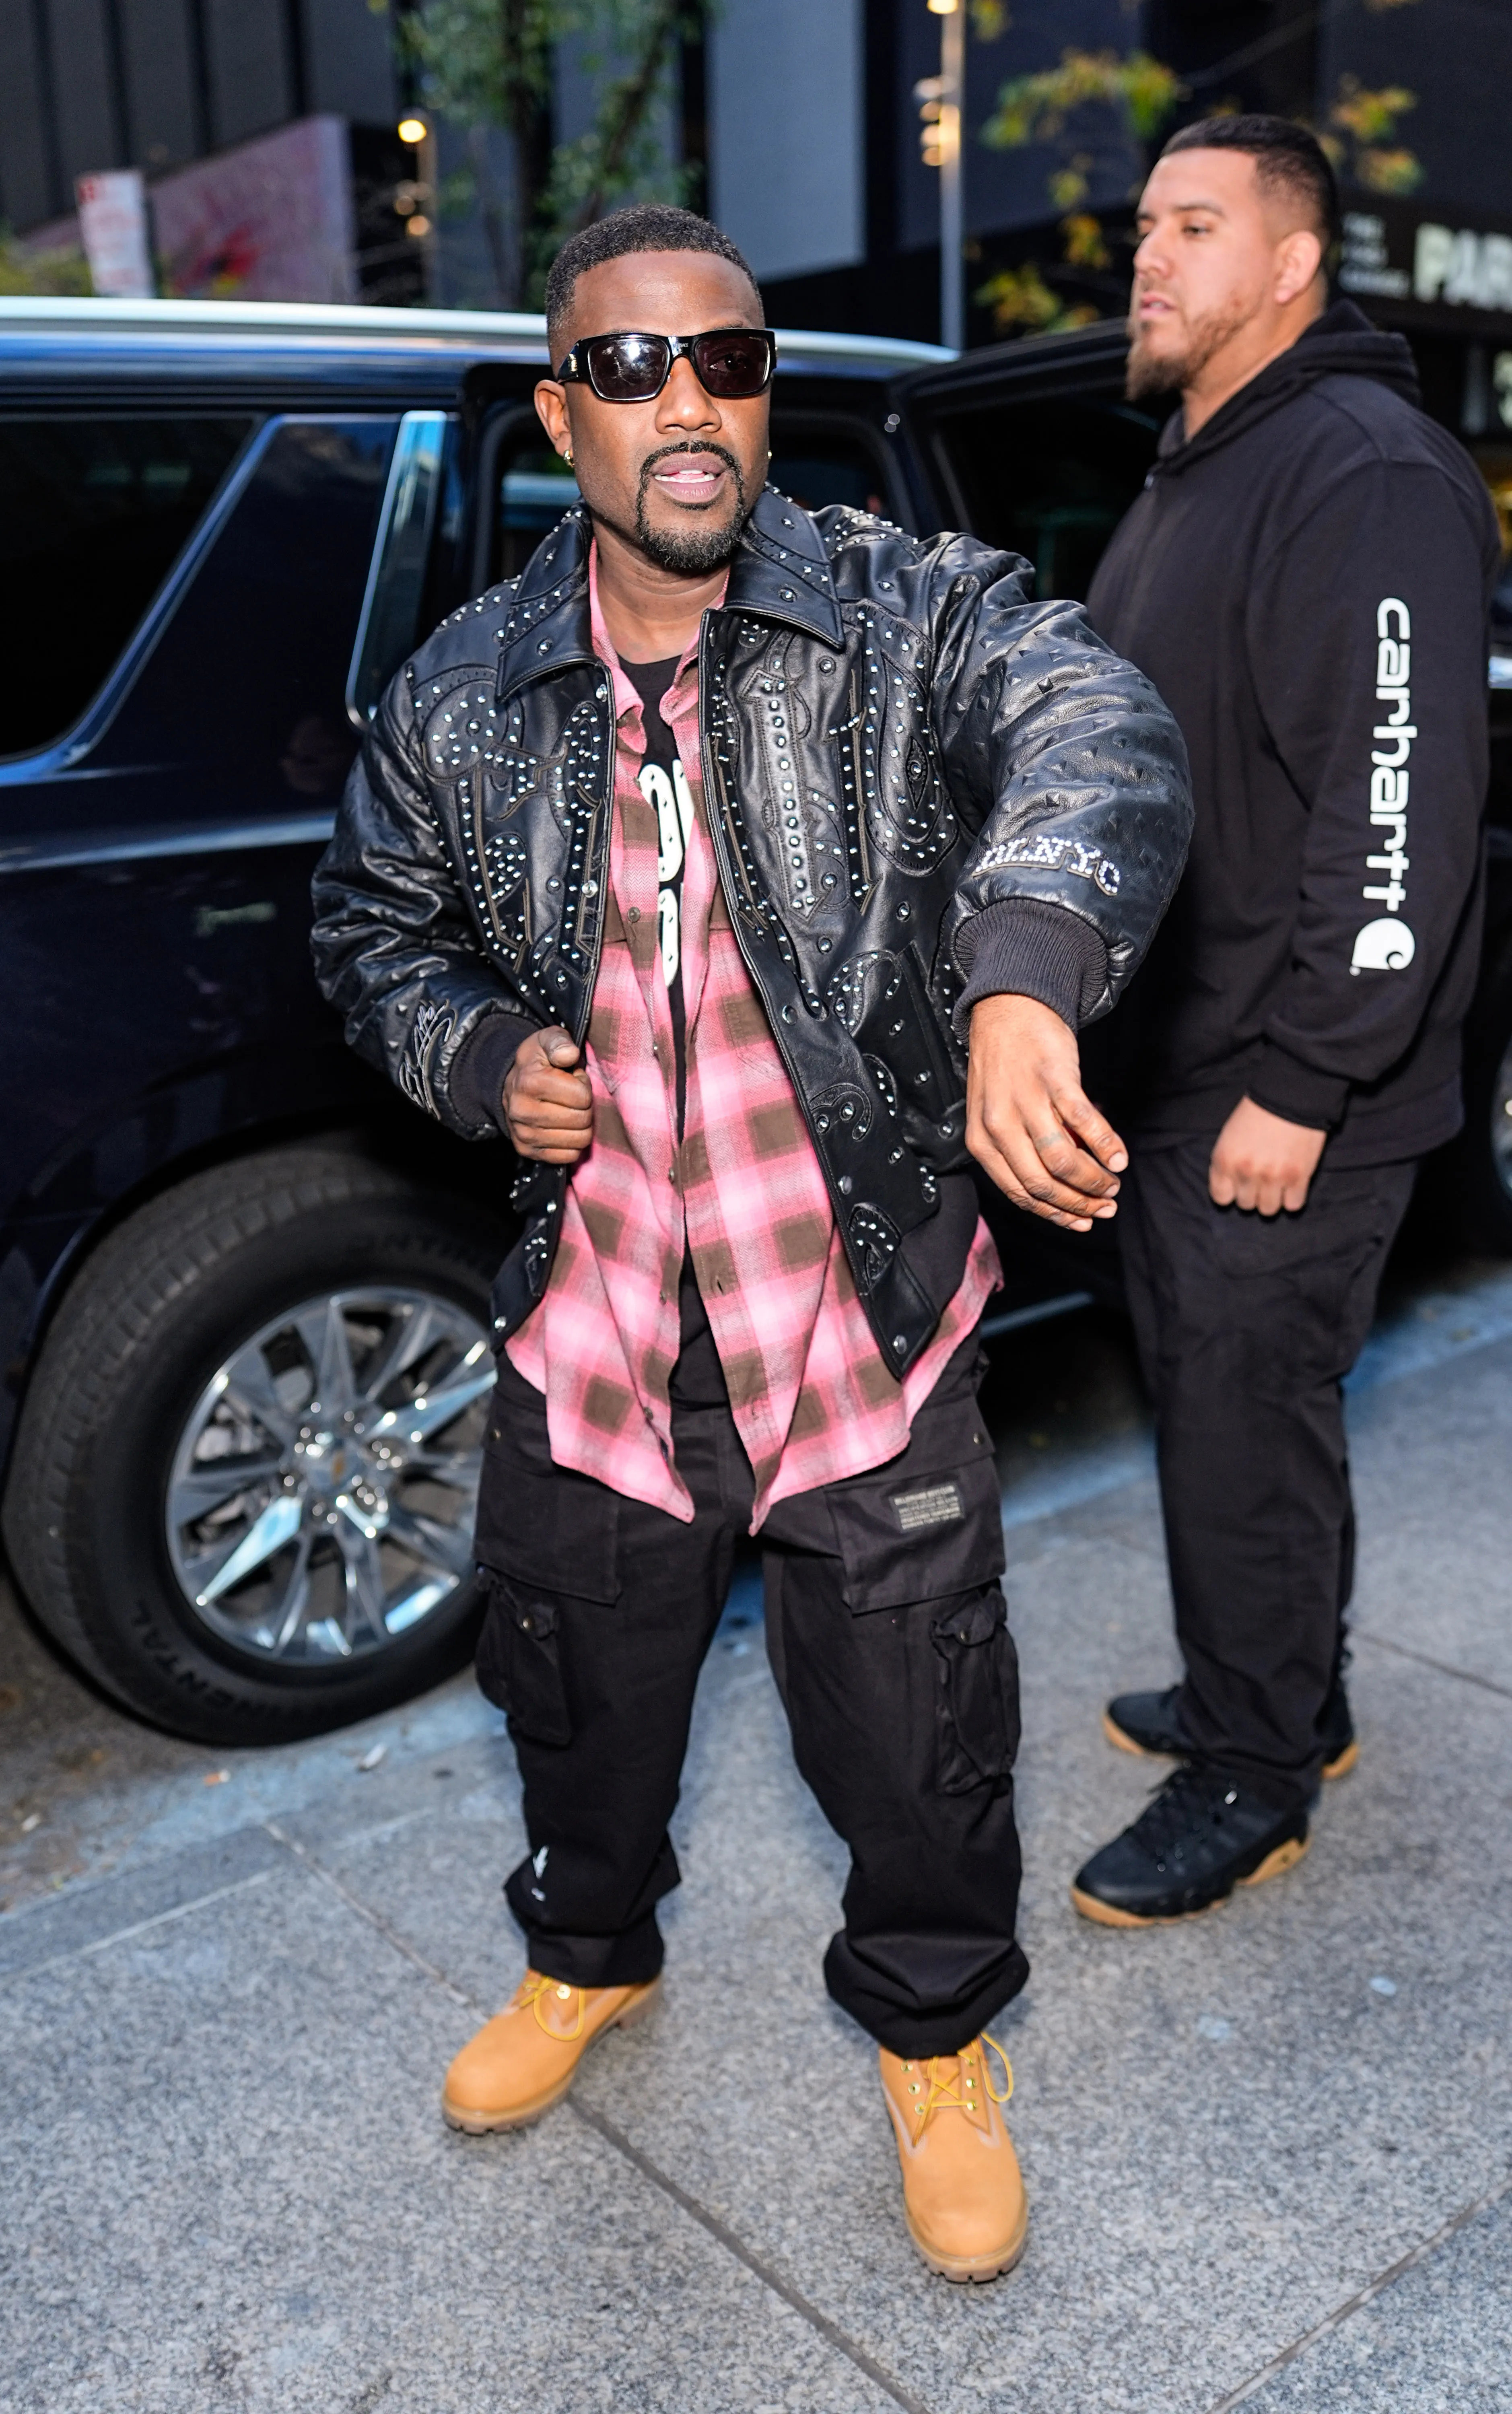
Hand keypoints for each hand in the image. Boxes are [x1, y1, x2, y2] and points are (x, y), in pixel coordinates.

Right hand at [501, 1027, 593, 1163]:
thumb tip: (570, 1055)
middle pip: (582, 1120)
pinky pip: (568, 1156)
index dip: (583, 1086)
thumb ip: (559, 1041)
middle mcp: (522, 1111)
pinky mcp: (527, 1151)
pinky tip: (563, 1126)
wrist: (511, 1086)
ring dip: (580, 1125)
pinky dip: (572, 1143)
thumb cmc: (536, 1062)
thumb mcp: (546, 1040)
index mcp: (530, 1083)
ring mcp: (524, 1134)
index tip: (572, 1080)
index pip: (582, 1096)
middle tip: (572, 1096)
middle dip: (584, 1106)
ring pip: (578, 1140)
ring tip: (567, 1109)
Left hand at [966, 994, 1126, 1231]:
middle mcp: (999, 1124)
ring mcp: (1026, 1100)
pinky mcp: (1054, 1078)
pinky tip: (1119, 1157)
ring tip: (1113, 1181)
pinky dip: (1105, 1144)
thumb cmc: (1007, 1066)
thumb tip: (1062, 1188)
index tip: (1082, 1222)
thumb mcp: (997, 1114)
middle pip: (1042, 1183)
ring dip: (1094, 1180)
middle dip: (1079, 1203)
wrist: (1008, 1008)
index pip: (1020, 1193)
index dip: (1056, 1214)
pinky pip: (1082, 1121)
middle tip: (1106, 1206)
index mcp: (982, 1140)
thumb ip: (1019, 1150)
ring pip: (1062, 1160)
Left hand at [1208, 1096, 1324, 1214]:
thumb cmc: (1258, 1112)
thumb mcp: (1229, 1136)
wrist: (1291, 1095)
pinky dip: (1293, 1197)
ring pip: (1268, 1210)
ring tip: (1278, 1182)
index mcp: (1225, 1160)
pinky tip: (1293, 1184)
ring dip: (1273, 1198)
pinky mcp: (1298, 1177)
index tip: (1239, 1185)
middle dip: (1253, 1193)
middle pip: (1246, 1205)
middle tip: (1262, 1177)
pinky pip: (1293, 1205)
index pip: (1221, 1198)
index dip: (1231, 1192)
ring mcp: (1273, 1177)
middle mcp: (1246, 1172)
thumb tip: (1231, 1187)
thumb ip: (1228, 1163)